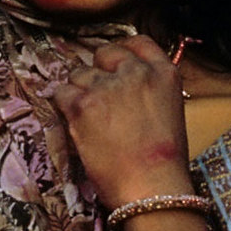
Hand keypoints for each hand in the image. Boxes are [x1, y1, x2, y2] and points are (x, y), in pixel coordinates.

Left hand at [53, 36, 193, 205]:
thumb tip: (124, 86)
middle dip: (97, 70)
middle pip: (105, 53)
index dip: (122, 51)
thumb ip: (150, 91)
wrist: (153, 188)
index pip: (139, 42)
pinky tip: (75, 123)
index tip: (113, 62)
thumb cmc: (164, 162)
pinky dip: (63, 106)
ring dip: (79, 91)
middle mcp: (136, 72)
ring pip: (79, 73)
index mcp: (164, 73)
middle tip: (97, 95)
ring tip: (89, 118)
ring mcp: (107, 86)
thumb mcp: (170, 113)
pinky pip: (61, 93)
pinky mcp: (82, 105)